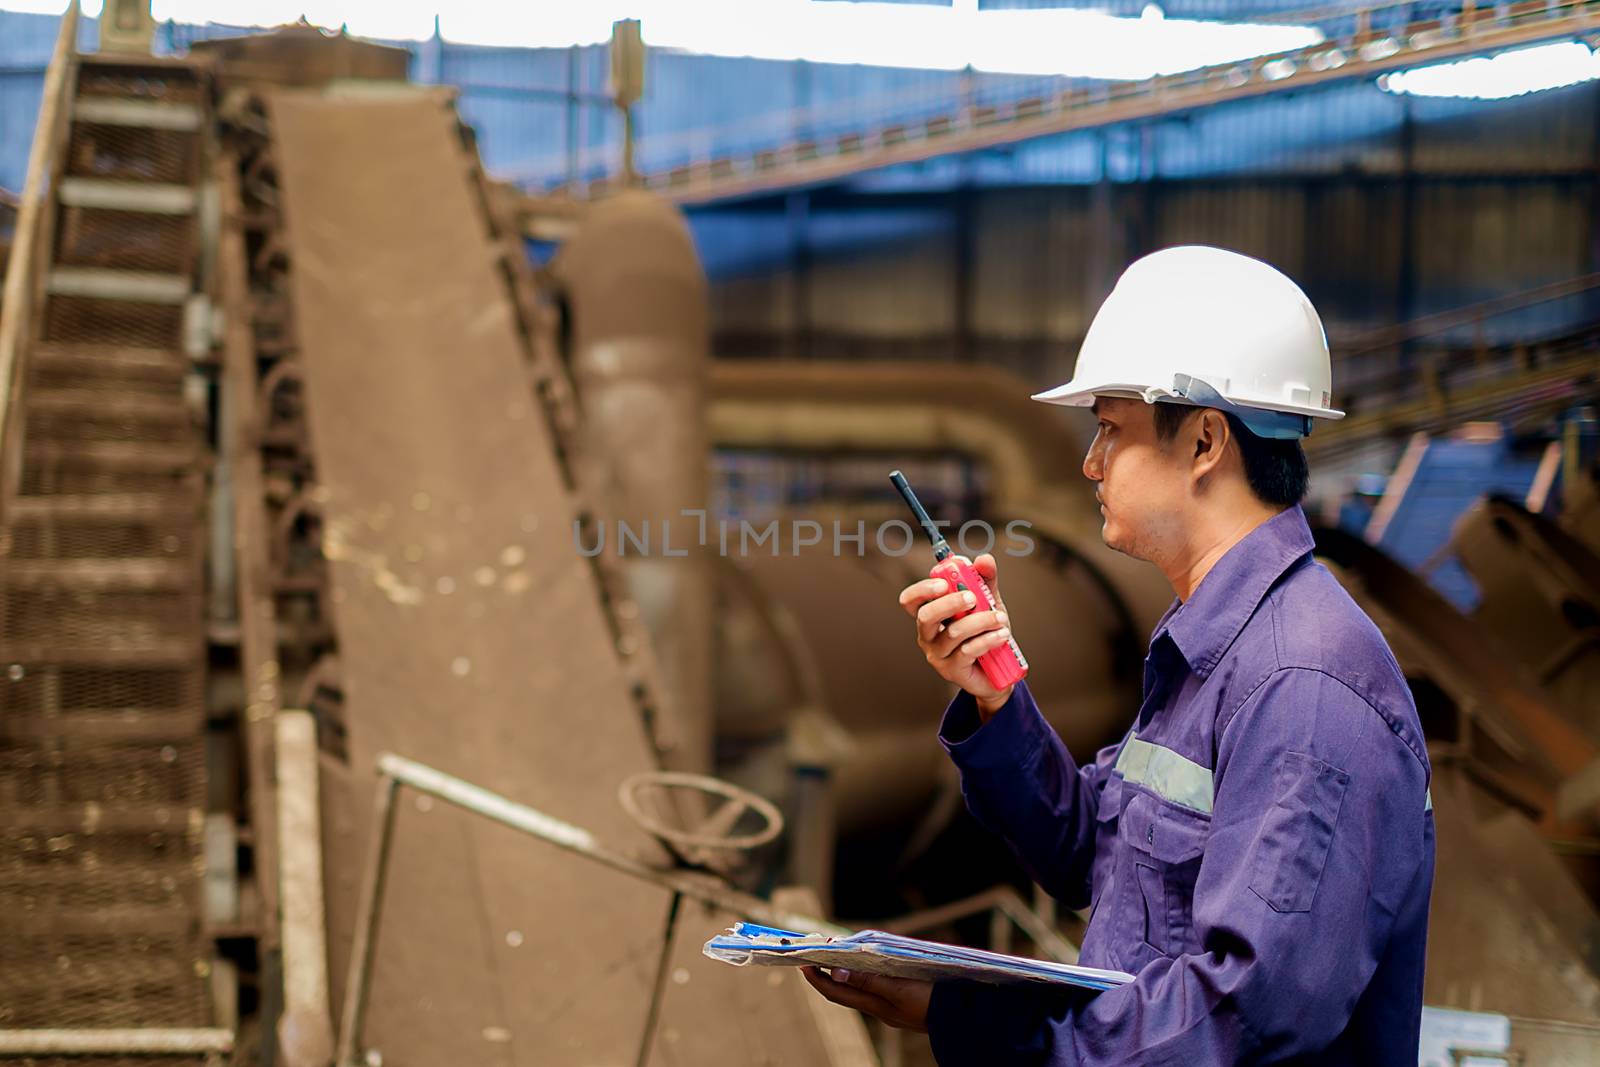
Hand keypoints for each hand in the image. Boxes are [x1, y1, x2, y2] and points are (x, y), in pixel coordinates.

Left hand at [801, 966, 932, 1032]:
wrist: (961, 1016)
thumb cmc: (930, 1002)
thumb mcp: (898, 989)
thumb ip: (869, 981)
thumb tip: (836, 972)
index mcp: (875, 1006)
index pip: (836, 992)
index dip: (817, 978)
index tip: (801, 961)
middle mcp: (880, 1007)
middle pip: (844, 991)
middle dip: (826, 974)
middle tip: (813, 955)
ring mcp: (891, 1004)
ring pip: (859, 988)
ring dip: (844, 972)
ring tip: (835, 956)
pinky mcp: (903, 999)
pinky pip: (875, 986)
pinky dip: (864, 974)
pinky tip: (866, 964)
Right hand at [897, 552, 1014, 719]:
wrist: (998, 673)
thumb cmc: (986, 634)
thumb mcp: (987, 604)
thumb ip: (985, 580)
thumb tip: (984, 559)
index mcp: (931, 616)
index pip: (911, 601)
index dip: (922, 589)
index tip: (944, 582)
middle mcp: (928, 636)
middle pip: (925, 616)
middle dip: (949, 603)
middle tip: (972, 598)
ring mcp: (938, 655)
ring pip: (953, 633)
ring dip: (980, 621)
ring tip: (1000, 618)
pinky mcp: (952, 671)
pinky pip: (968, 651)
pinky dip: (987, 639)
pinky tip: (1002, 635)